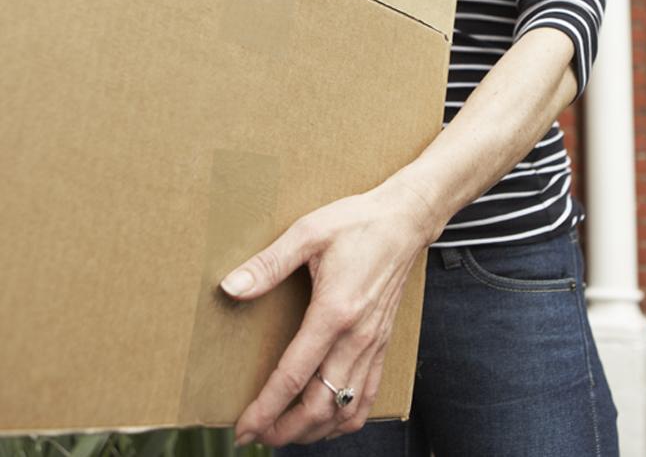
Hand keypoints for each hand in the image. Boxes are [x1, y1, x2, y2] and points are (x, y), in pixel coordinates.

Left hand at [221, 178, 436, 446]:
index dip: (266, 408)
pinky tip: (326, 420)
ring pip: (346, 409)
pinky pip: (369, 395)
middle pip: (320, 405)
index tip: (244, 428)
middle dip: (286, 430)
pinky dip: (346, 418)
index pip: (295, 376)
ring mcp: (374, 344)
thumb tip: (231, 287)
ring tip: (286, 433)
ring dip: (314, 429)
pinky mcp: (383, 343)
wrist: (405, 221)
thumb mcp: (308, 232)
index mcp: (334, 312)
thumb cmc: (357, 223)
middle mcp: (358, 337)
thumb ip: (268, 264)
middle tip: (257, 436)